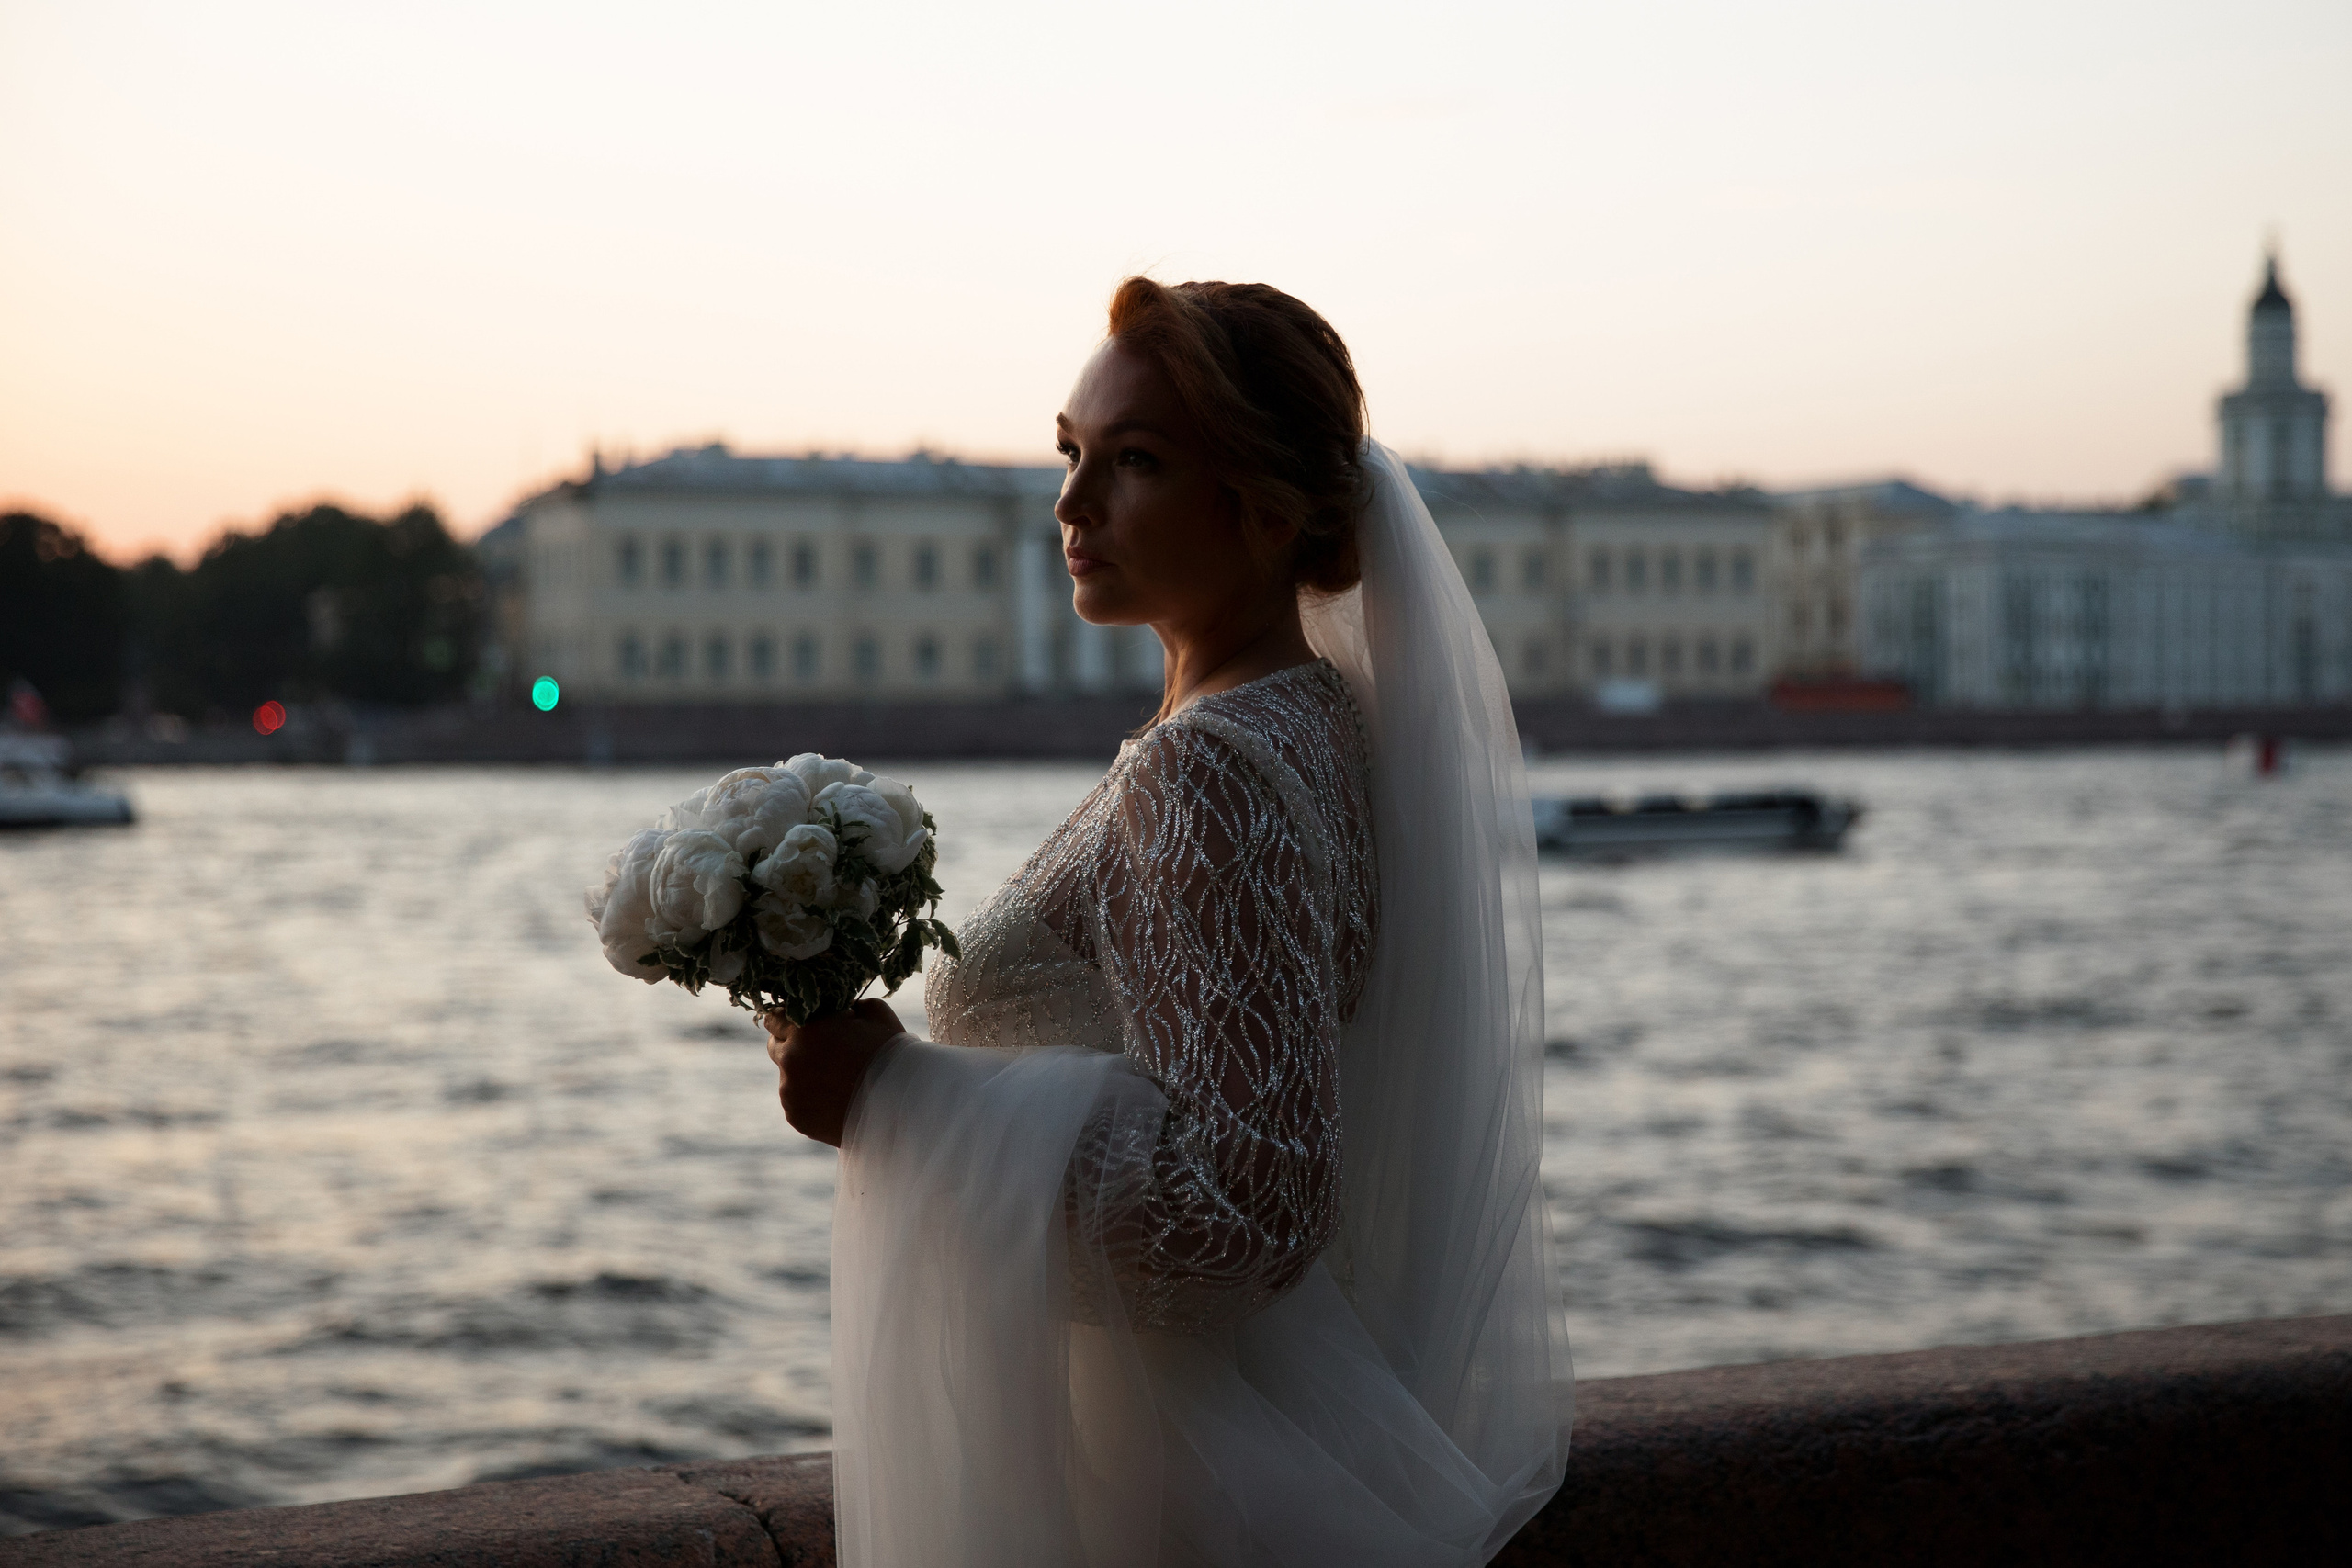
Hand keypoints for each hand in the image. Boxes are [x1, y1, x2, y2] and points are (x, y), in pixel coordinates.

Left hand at [764, 998, 905, 1146]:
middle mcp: (790, 1060)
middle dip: (791, 1044)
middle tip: (819, 1050)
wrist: (902, 1105)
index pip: (774, 1018)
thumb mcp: (874, 1012)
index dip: (788, 1018)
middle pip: (774, 1046)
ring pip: (787, 1076)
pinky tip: (835, 1098)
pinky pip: (796, 1101)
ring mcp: (790, 1092)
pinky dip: (810, 1098)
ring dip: (802, 1073)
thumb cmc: (891, 1053)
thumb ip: (844, 1005)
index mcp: (805, 1030)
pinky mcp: (795, 1116)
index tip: (800, 1023)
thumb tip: (836, 1011)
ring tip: (835, 1079)